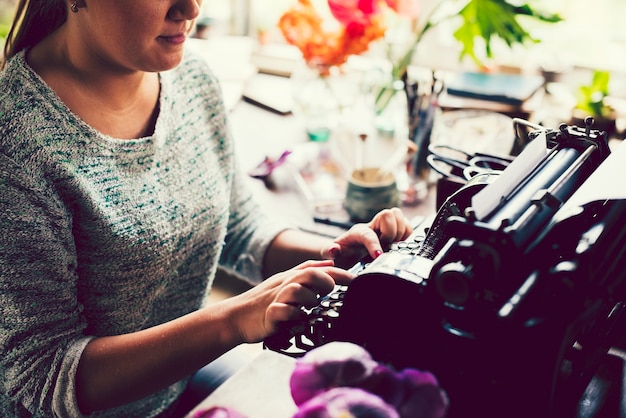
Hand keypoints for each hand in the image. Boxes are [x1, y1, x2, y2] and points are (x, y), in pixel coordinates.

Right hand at [222, 260, 353, 343]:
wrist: (235, 317)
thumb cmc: (264, 302)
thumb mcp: (285, 283)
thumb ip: (307, 272)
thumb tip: (330, 262)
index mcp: (291, 277)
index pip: (318, 268)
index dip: (339, 272)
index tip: (356, 280)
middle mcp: (285, 284)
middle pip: (310, 274)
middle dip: (325, 282)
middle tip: (330, 292)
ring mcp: (276, 299)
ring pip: (298, 290)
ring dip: (309, 298)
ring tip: (311, 306)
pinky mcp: (269, 315)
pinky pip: (283, 311)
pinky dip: (292, 314)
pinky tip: (295, 318)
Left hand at [321, 208, 412, 267]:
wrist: (346, 252)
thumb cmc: (341, 253)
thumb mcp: (330, 254)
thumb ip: (329, 251)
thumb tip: (334, 250)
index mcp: (357, 232)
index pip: (369, 234)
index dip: (375, 245)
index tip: (379, 256)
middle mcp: (372, 225)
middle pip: (389, 214)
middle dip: (392, 233)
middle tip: (387, 247)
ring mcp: (384, 226)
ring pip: (400, 216)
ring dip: (401, 233)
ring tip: (393, 246)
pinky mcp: (393, 230)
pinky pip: (408, 226)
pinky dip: (408, 235)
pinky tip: (399, 245)